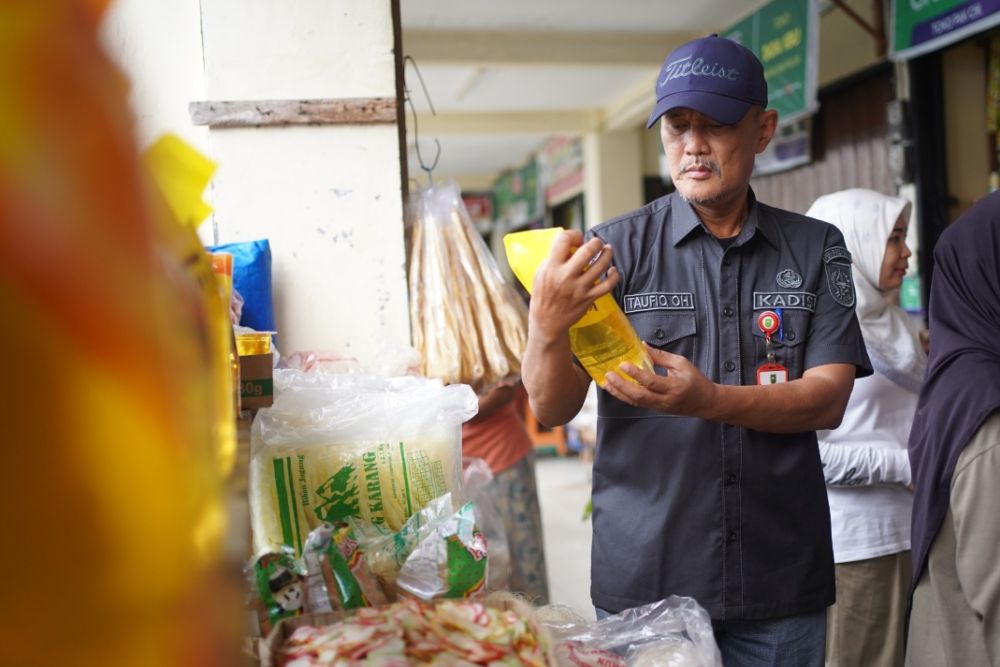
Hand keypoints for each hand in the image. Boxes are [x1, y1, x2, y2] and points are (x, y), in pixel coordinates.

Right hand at [528, 230, 617, 341]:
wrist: (547, 321)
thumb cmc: (543, 294)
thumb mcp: (540, 272)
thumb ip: (554, 258)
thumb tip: (572, 244)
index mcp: (551, 267)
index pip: (564, 240)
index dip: (573, 234)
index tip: (577, 238)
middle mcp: (566, 276)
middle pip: (587, 251)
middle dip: (595, 242)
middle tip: (597, 242)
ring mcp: (579, 288)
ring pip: (600, 265)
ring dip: (607, 254)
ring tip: (607, 249)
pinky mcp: (589, 298)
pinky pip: (608, 285)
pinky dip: (614, 275)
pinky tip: (613, 270)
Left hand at [602, 345, 717, 417]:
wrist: (705, 402)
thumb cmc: (695, 381)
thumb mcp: (681, 363)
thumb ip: (660, 356)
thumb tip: (642, 346)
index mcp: (674, 386)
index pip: (652, 382)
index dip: (636, 374)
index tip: (623, 365)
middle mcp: (665, 399)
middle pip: (639, 395)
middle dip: (622, 386)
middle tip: (609, 374)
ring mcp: (659, 406)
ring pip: (635, 401)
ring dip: (619, 392)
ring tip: (606, 382)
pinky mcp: (655, 408)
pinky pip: (637, 403)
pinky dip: (624, 396)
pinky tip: (614, 388)